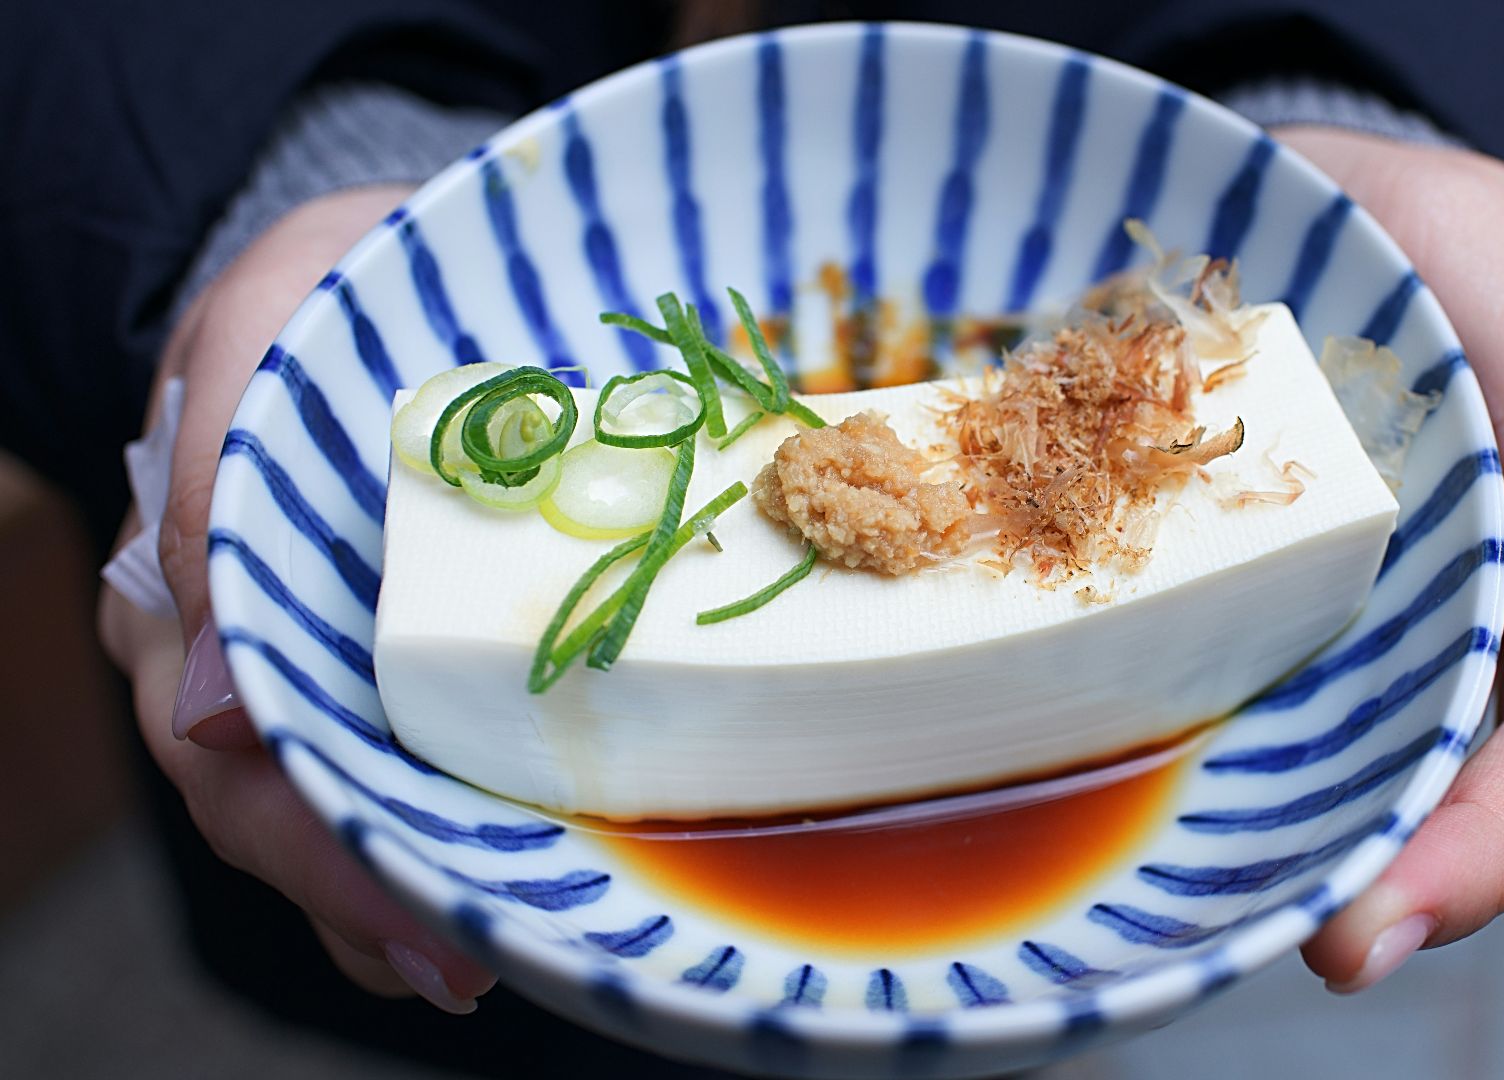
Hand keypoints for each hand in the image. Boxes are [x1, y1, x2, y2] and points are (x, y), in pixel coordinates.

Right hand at [97, 185, 498, 1013]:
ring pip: (330, 795)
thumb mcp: (261, 327)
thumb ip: (216, 480)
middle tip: (463, 966)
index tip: (403, 907)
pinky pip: (392, 748)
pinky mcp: (383, 637)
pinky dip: (432, 820)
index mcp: (191, 574)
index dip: (309, 841)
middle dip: (365, 892)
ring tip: (480, 957)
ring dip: (399, 883)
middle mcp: (232, 634)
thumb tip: (213, 712)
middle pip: (277, 801)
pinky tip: (486, 880)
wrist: (379, 266)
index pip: (227, 746)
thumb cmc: (322, 284)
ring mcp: (305, 643)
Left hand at [1274, 126, 1503, 989]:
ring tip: (1336, 927)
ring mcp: (1480, 624)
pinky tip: (1292, 859)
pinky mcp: (1370, 645)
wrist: (1268, 226)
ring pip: (1502, 783)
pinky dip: (1357, 814)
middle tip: (1386, 909)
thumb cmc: (1396, 219)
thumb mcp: (1483, 257)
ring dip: (1430, 865)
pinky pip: (1394, 754)